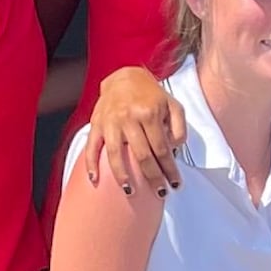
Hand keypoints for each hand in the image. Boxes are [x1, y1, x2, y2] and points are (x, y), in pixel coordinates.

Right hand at [77, 65, 185, 193]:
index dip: (169, 169)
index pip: (162, 149)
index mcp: (149, 113)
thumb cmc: (151, 94)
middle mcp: (128, 118)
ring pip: (115, 155)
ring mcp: (110, 122)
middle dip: (152, 178)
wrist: (124, 77)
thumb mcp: (172, 105)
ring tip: (131, 192)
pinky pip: (91, 147)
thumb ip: (179, 127)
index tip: (175, 184)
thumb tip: (174, 150)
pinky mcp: (97, 124)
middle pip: (141, 156)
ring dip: (123, 177)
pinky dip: (91, 164)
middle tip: (160, 192)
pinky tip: (95, 180)